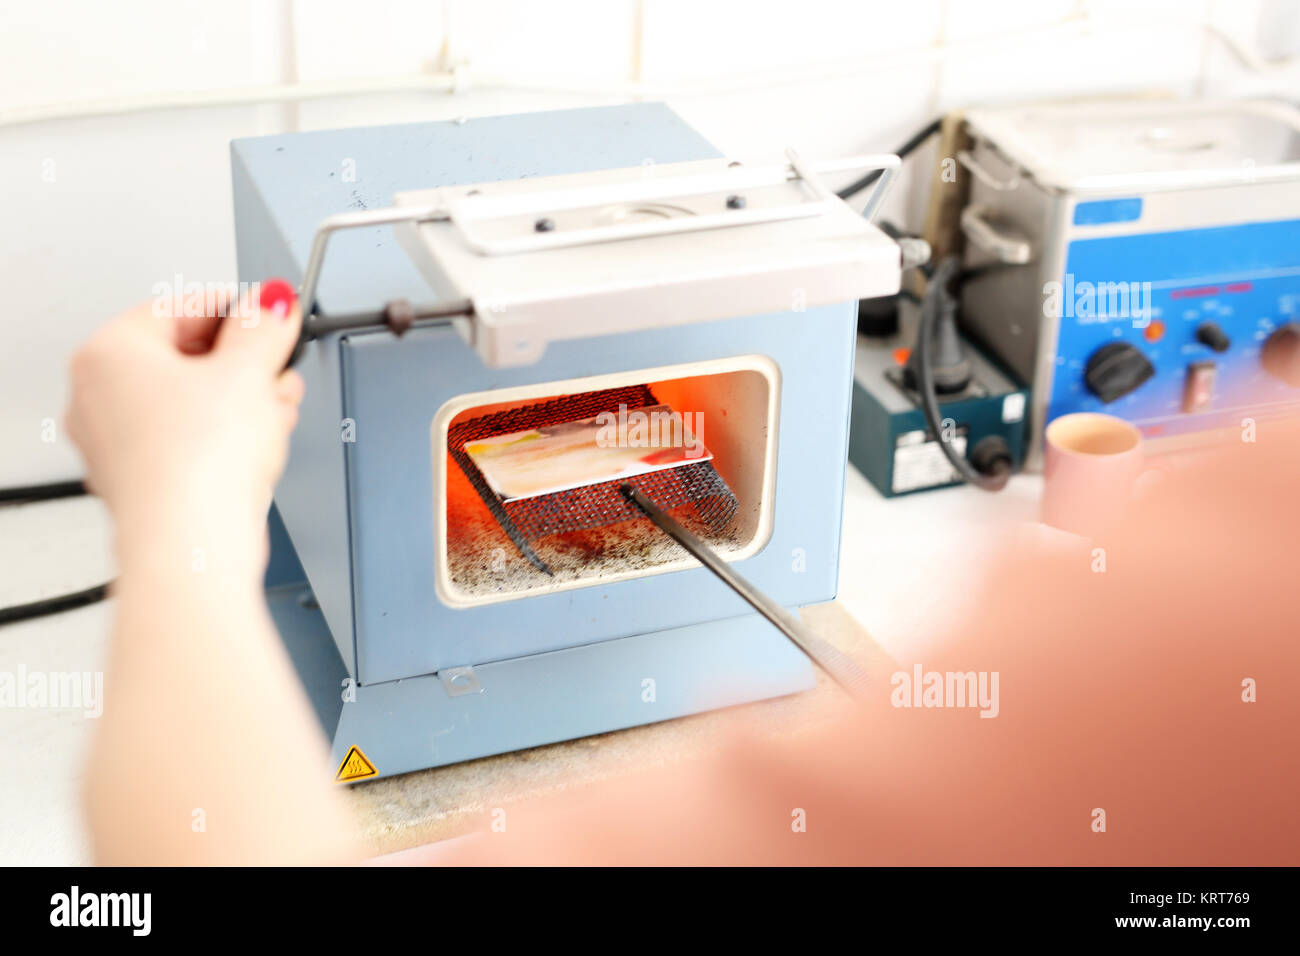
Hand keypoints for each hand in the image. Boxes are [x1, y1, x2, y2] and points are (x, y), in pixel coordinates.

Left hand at [65, 280, 303, 573]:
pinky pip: (188, 441)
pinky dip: (225, 437)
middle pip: (186, 356)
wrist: (193, 543)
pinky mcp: (143, 481)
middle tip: (280, 366)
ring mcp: (117, 442)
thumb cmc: (198, 464)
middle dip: (245, 363)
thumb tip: (271, 304)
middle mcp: (99, 395)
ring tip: (279, 408)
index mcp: (108, 352)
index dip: (239, 310)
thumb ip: (264, 327)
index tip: (273, 314)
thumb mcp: (249, 371)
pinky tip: (260, 443)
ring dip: (243, 401)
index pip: (182, 307)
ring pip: (190, 402)